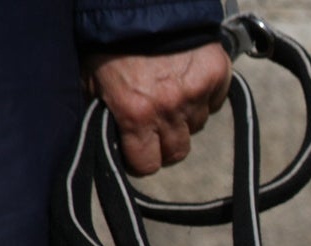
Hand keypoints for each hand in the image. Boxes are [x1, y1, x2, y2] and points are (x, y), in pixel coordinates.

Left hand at [82, 43, 231, 175]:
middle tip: (154, 125)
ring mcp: (197, 94)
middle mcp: (170, 109)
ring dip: (184, 116)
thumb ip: (106, 114)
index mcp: (136, 113)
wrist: (142, 3)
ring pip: (195, 126)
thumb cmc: (111, 40)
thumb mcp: (93, 80)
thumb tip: (113, 140)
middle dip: (165, 143)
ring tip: (169, 91)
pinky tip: (187, 79)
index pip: (147, 164)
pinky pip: (214, 102)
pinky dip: (203, 96)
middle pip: (177, 152)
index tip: (137, 151)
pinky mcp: (217, 77)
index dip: (140, 159)